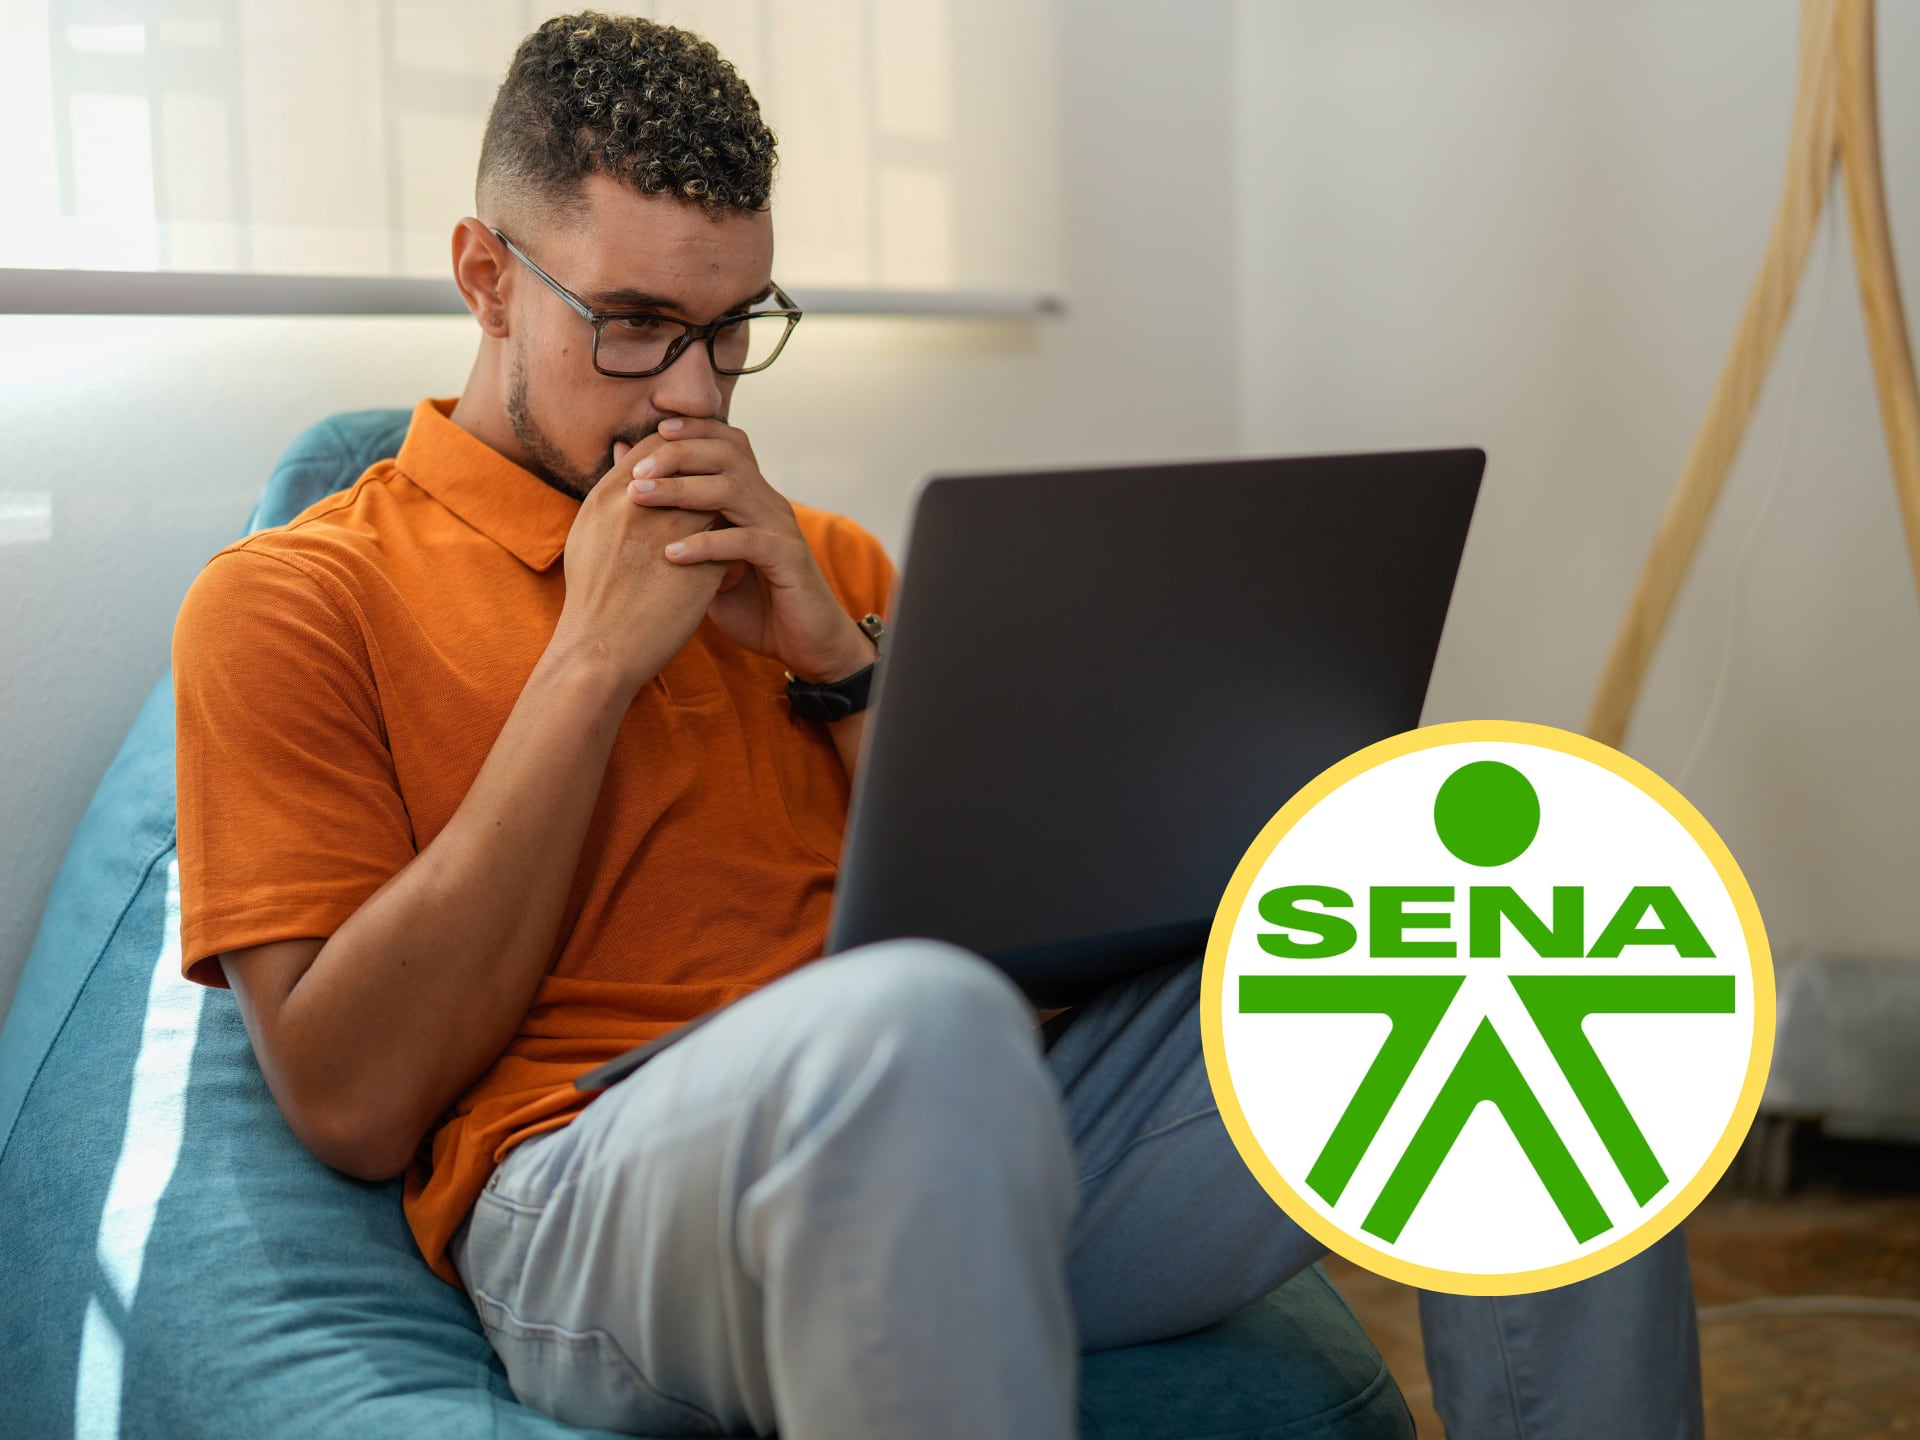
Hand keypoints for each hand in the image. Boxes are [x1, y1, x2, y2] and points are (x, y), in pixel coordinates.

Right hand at [549, 439, 728, 697]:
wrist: (600, 651)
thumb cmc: (592, 595)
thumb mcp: (590, 531)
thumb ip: (612, 488)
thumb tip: (626, 449)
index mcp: (610, 497)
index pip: (656, 446)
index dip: (680, 448)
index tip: (693, 461)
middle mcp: (642, 509)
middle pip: (691, 464)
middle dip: (708, 467)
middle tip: (722, 479)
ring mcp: (674, 537)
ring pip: (717, 498)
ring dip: (726, 504)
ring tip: (730, 519)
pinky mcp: (702, 569)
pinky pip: (731, 540)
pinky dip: (734, 544)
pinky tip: (734, 559)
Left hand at [623, 418, 874, 681]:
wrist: (806, 645)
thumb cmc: (753, 604)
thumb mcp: (707, 563)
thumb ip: (681, 531)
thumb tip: (634, 494)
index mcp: (753, 497)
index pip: (726, 442)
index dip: (692, 429)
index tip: (650, 432)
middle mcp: (769, 503)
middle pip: (726, 453)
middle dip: (677, 454)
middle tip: (634, 471)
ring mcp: (781, 528)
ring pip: (731, 489)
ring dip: (681, 489)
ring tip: (640, 497)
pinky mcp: (788, 559)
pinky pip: (746, 541)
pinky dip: (705, 544)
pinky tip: (671, 554)